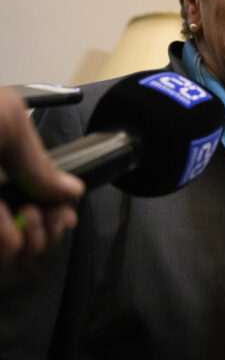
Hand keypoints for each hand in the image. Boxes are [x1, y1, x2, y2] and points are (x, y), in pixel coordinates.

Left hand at [0, 87, 83, 264]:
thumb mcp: (10, 121)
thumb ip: (40, 160)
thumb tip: (74, 192)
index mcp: (2, 165)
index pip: (36, 198)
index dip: (57, 211)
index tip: (65, 217)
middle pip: (32, 229)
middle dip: (48, 231)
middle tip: (47, 218)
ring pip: (14, 248)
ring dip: (30, 240)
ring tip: (26, 219)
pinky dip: (7, 244)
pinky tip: (6, 229)